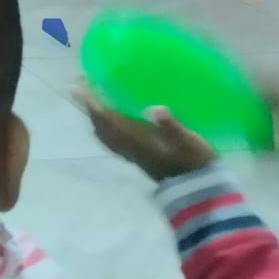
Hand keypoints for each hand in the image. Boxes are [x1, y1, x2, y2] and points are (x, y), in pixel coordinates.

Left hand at [78, 90, 216, 180]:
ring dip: (94, 116)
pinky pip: (113, 142)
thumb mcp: (189, 142)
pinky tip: (105, 124)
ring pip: (105, 134)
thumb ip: (172, 126)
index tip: (79, 85)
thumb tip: (154, 109)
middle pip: (101, 125)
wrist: (200, 193)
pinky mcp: (138, 158)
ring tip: (88, 99)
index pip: (108, 119)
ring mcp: (133, 154)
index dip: (92, 103)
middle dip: (89, 106)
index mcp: (138, 140)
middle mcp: (130, 147)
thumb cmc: (195, 162)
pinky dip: (103, 129)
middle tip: (79, 85)